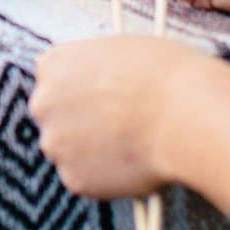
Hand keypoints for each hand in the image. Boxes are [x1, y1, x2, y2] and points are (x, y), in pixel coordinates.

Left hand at [31, 34, 208, 200]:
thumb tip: (104, 85)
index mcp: (54, 64)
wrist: (185, 115)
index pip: (52, 77)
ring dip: (89, 151)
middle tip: (114, 126)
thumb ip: (98, 69)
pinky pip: (85, 179)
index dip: (79, 89)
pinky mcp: (74, 179)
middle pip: (54, 116)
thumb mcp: (122, 50)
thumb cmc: (165, 75)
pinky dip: (104, 177)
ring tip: (130, 147)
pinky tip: (133, 165)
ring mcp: (56, 144)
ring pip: (68, 150)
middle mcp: (44, 103)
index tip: (98, 97)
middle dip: (77, 122)